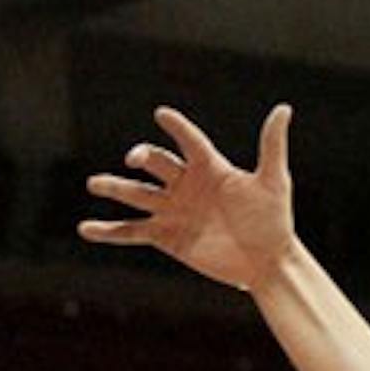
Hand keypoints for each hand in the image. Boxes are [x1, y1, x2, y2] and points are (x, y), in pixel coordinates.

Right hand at [78, 105, 300, 292]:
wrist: (265, 261)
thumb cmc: (273, 219)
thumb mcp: (273, 181)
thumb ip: (271, 146)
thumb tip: (283, 109)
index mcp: (210, 168)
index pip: (189, 142)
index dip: (176, 128)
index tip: (162, 114)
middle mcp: (186, 185)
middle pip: (157, 164)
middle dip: (144, 158)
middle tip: (134, 159)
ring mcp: (172, 211)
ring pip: (138, 194)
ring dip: (115, 188)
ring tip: (94, 183)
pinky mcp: (164, 236)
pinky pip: (131, 231)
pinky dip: (108, 231)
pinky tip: (86, 228)